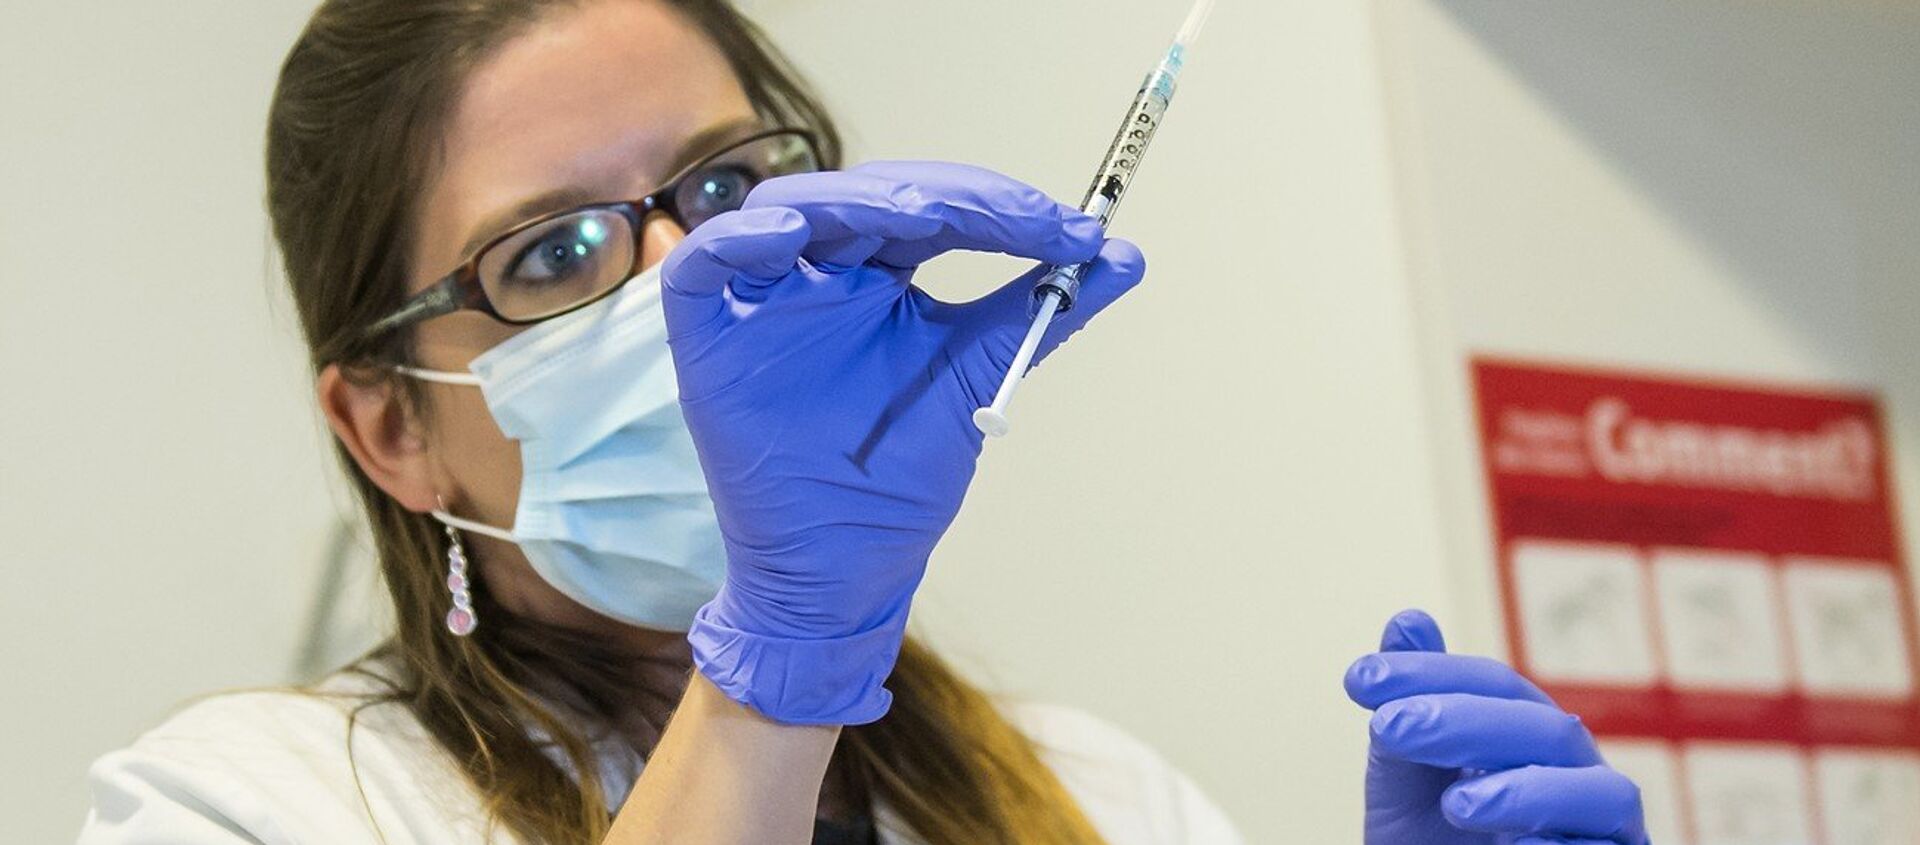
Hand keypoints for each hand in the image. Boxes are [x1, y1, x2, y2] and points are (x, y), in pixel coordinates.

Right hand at [662, 161, 1144, 724]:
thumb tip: (1125, 256)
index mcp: (877, 275)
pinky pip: (704, 267)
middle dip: (951, 197)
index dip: (1001, 206)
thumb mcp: (976, 377)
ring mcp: (761, 301)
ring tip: (927, 215)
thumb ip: (1039, 311)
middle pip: (871, 195)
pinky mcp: (706, 337)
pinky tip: (792, 240)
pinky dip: (741, 241)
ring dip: (861, 200)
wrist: (844, 569)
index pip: (933, 209)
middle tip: (1019, 217)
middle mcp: (819, 274)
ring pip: (794, 209)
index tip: (1075, 231)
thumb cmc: (896, 481)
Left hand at [1344, 610, 1649, 844]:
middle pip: (1544, 729)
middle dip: (1465, 722)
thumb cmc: (1431, 838)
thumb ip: (1412, 702)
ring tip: (1456, 804)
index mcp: (1530, 732)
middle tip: (1388, 727)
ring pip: (1603, 792)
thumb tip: (1407, 620)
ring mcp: (1605, 825)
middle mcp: (1576, 773)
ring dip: (1527, 790)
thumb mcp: (1406, 771)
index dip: (1430, 674)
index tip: (1360, 681)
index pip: (1494, 685)